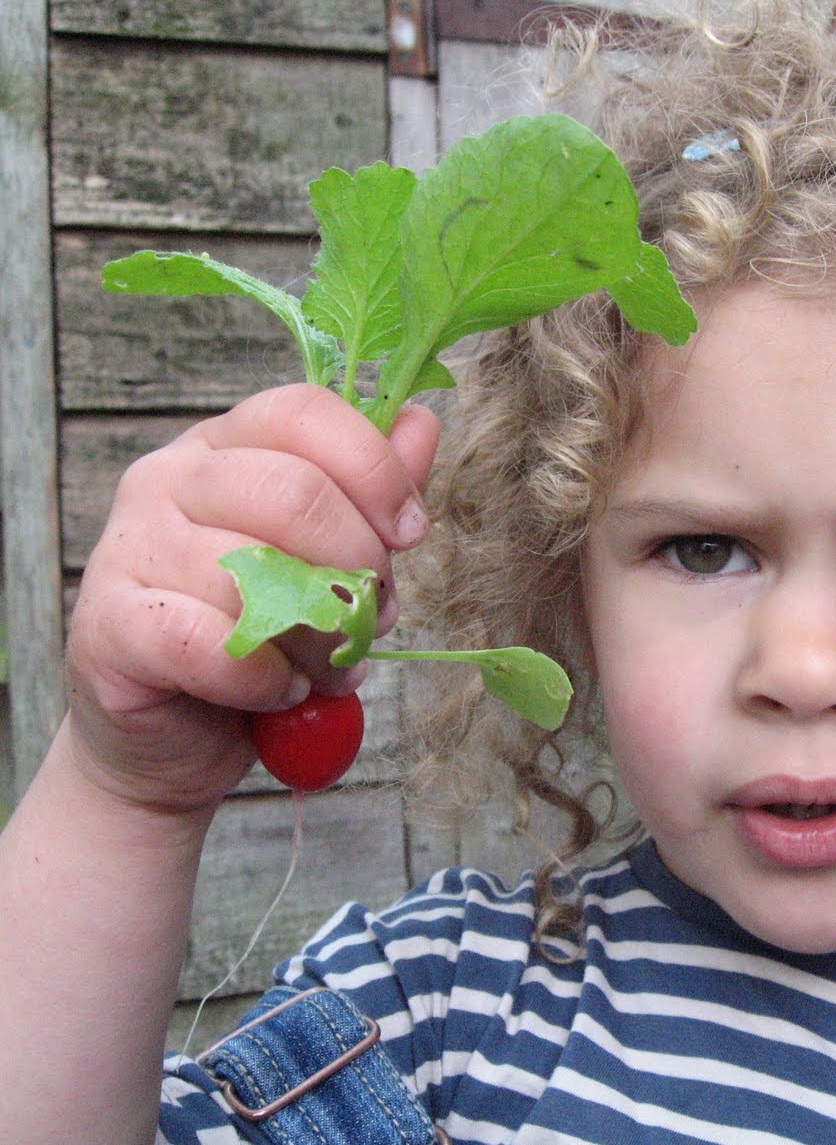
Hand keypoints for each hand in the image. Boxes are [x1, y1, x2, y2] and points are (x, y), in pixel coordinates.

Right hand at [61, 384, 439, 813]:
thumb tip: (419, 422)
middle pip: (292, 490)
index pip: (302, 413)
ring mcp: (128, 546)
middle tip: (373, 615)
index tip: (409, 532)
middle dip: (357, 562)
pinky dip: (260, 676)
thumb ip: (372, 492)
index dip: (373, 469)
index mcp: (225, 445)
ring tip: (327, 668)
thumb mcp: (331, 556)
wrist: (183, 732)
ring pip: (253, 573)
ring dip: (317, 636)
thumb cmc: (266, 633)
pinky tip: (277, 689)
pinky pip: (202, 640)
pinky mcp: (106, 625)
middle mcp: (168, 478)